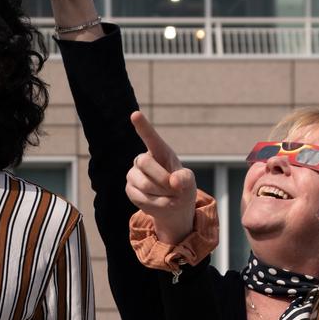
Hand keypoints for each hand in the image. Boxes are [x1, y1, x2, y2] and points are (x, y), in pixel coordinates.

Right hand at [126, 111, 196, 243]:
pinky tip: (163, 203)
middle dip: (163, 179)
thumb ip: (184, 179)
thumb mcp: (189, 181)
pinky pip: (141, 198)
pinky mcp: (129, 190)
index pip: (150, 136)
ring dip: (162, 194)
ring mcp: (133, 174)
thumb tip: (174, 182)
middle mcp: (142, 159)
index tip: (135, 114)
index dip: (143, 125)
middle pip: (145, 163)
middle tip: (176, 189)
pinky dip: (157, 204)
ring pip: (144, 184)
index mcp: (159, 151)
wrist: (173, 205)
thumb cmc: (181, 186)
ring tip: (172, 198)